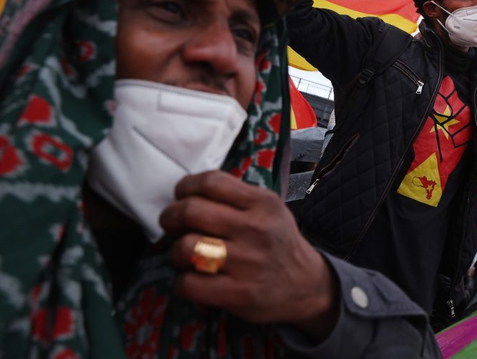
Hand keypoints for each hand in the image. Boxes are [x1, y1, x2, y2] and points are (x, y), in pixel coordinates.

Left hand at [160, 171, 338, 339]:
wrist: (306, 285)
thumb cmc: (277, 242)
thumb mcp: (270, 208)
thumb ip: (235, 196)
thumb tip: (188, 192)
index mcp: (262, 203)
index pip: (211, 182)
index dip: (185, 187)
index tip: (181, 196)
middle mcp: (255, 229)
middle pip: (190, 211)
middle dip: (170, 217)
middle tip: (171, 224)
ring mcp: (247, 263)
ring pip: (185, 247)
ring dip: (176, 252)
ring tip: (186, 255)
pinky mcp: (238, 293)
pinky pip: (189, 284)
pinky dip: (182, 281)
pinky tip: (194, 279)